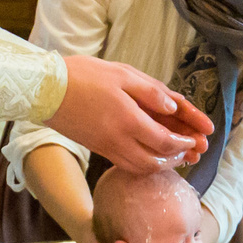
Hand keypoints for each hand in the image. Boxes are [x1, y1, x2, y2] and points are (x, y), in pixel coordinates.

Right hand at [44, 53, 213, 173]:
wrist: (44, 90)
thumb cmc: (83, 76)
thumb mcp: (121, 74)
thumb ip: (151, 91)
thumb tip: (174, 105)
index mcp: (128, 120)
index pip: (165, 141)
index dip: (185, 142)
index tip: (198, 137)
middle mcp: (118, 141)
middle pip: (156, 162)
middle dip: (178, 158)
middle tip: (192, 150)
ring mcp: (106, 148)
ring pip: (141, 167)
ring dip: (162, 164)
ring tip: (176, 154)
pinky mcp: (98, 149)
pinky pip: (126, 164)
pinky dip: (144, 163)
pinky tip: (151, 153)